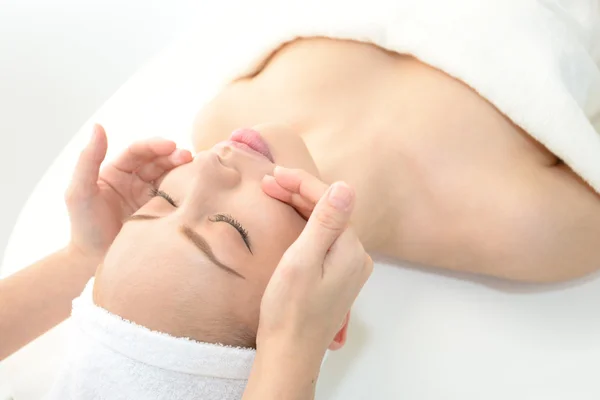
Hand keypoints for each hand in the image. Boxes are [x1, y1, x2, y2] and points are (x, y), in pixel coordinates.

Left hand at [65, 124, 191, 261]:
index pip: (138, 152)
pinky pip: (175, 199)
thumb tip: (98, 126)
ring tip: (196, 170)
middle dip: (173, 156)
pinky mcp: (160, 214)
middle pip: (157, 162)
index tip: (170, 146)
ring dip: (182, 171)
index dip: (154, 146)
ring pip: (169, 177)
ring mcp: (149, 197)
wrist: (94, 261)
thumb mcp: (79, 191)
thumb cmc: (83, 225)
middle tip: (188, 157)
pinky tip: (195, 189)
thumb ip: (88, 159)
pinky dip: (185, 191)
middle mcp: (135, 181)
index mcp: (117, 171)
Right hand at [258, 170, 372, 358]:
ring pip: (326, 224)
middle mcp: (357, 256)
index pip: (330, 201)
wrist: (290, 352)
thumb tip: (345, 186)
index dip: (302, 183)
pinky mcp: (338, 276)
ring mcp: (349, 267)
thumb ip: (325, 223)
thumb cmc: (290, 310)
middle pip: (329, 211)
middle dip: (299, 192)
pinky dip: (306, 225)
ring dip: (301, 207)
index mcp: (351, 250)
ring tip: (274, 193)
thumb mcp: (303, 261)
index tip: (275, 173)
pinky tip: (291, 218)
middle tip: (268, 182)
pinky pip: (324, 240)